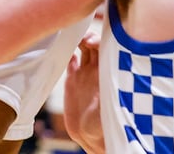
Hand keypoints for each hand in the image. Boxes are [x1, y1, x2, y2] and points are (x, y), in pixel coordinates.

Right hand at [63, 28, 101, 146]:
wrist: (90, 136)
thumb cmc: (104, 124)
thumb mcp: (108, 107)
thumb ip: (107, 92)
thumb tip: (109, 78)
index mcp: (108, 74)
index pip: (107, 50)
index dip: (100, 42)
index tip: (91, 42)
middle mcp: (97, 71)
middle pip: (95, 44)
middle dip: (88, 36)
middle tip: (81, 38)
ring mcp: (85, 74)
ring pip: (83, 48)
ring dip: (78, 39)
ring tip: (72, 37)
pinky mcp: (73, 80)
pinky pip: (71, 60)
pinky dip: (68, 51)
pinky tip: (64, 46)